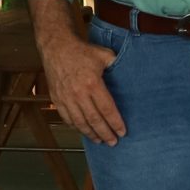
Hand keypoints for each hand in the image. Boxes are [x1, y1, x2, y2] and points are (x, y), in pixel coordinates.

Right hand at [37, 29, 124, 144]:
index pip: (107, 109)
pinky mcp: (56, 99)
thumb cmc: (82, 51)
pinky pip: (66, 118)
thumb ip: (118, 66)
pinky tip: (83, 131)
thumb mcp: (104, 55)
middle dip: (105, 133)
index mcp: (92, 84)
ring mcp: (65, 98)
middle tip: (113, 142)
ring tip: (100, 140)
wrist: (56, 47)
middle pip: (94, 120)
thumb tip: (133, 72)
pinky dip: (76, 127)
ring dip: (90, 133)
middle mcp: (78, 94)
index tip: (122, 132)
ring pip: (79, 122)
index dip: (115, 123)